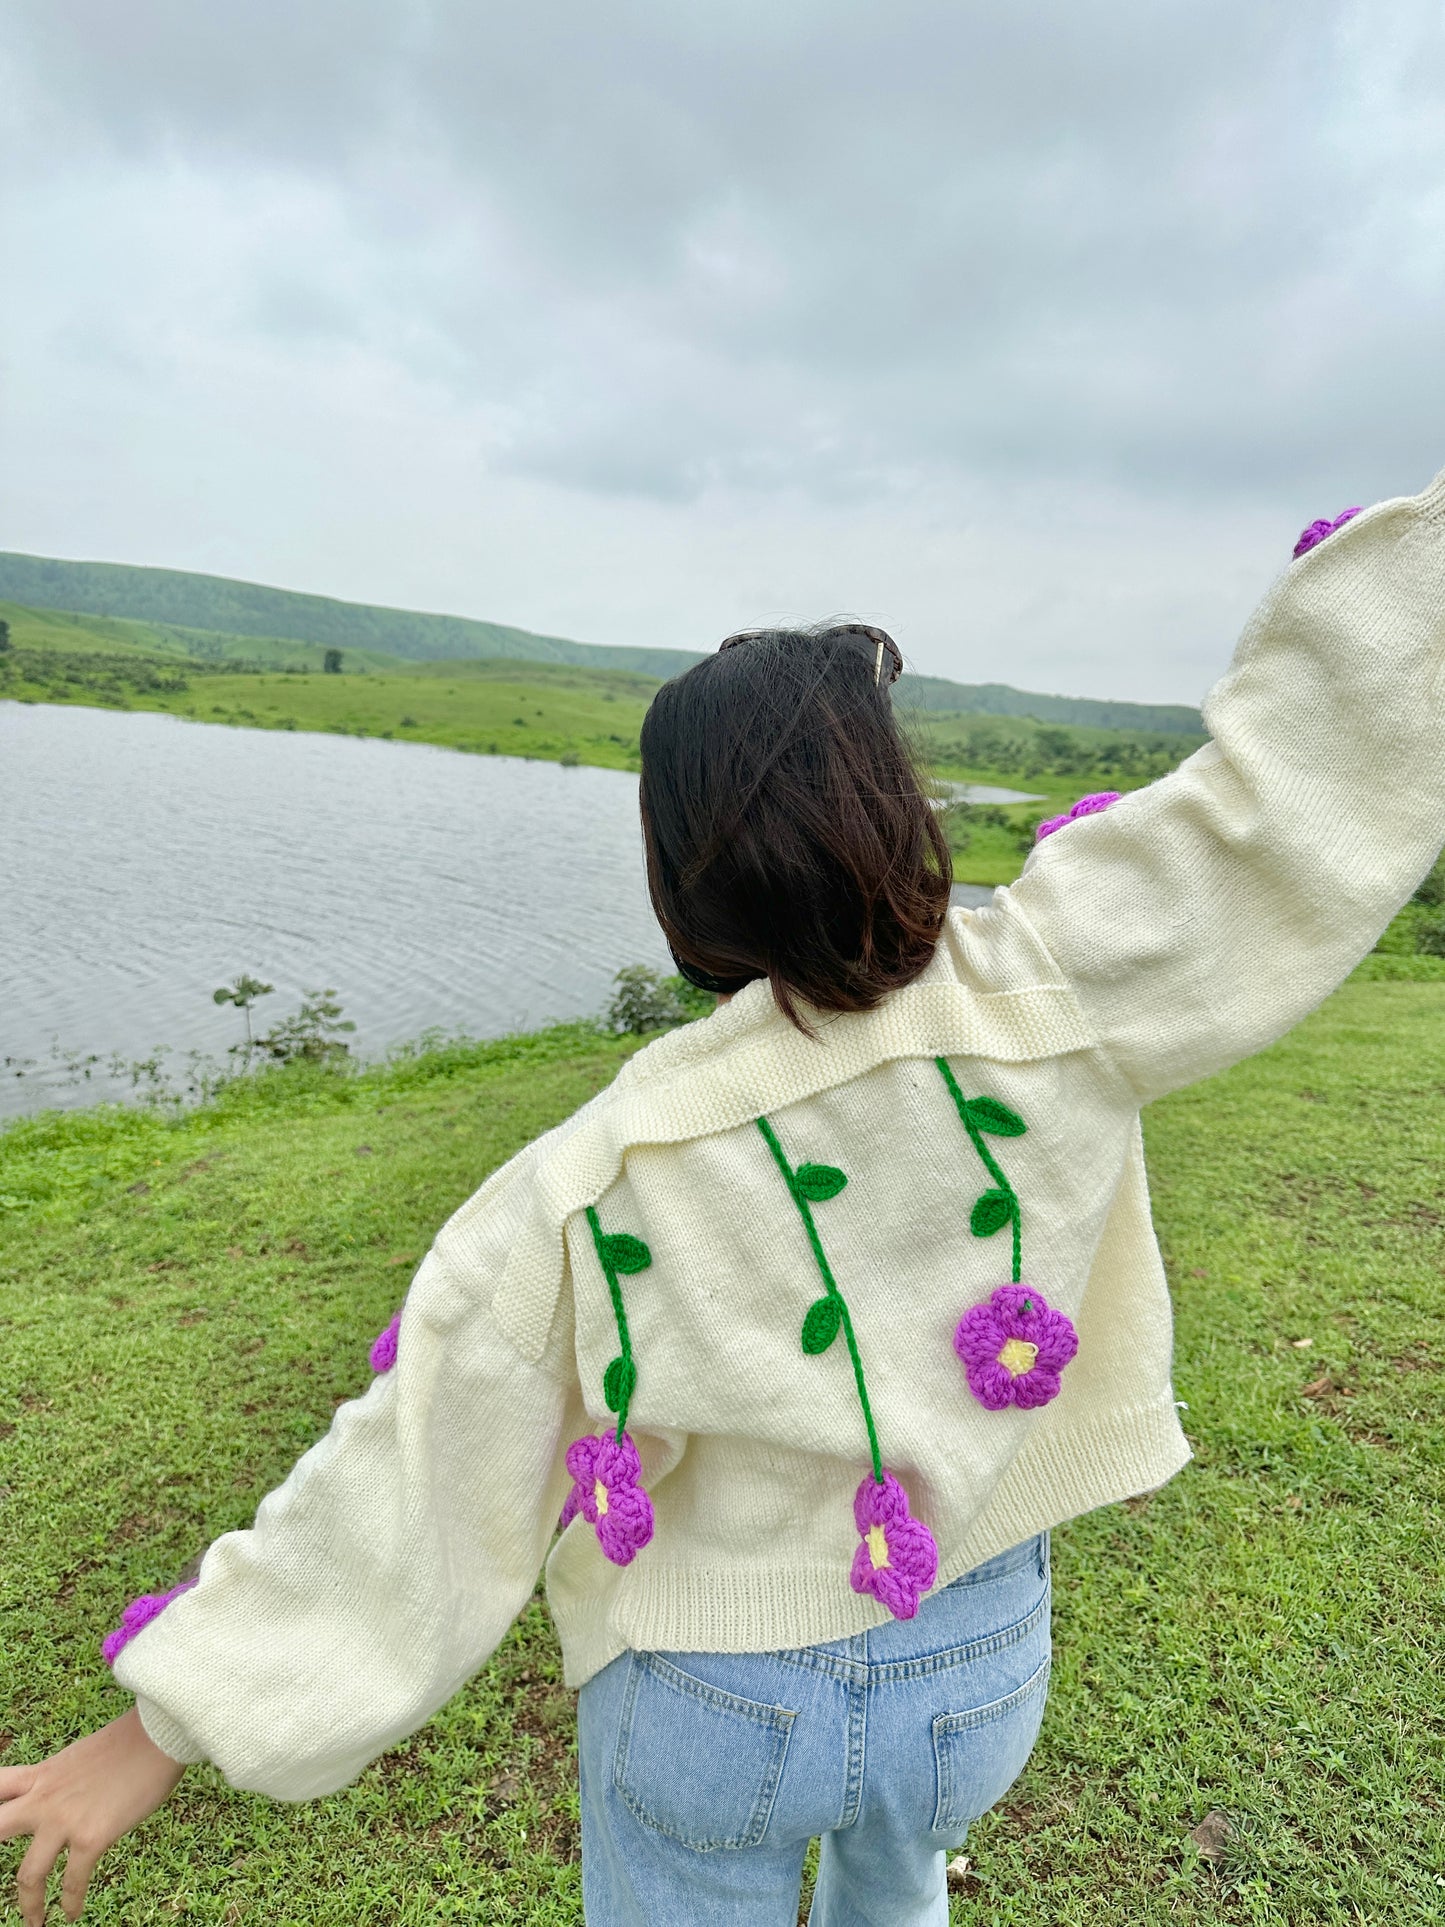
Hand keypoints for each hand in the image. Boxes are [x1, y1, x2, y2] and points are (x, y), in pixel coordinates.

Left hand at [0, 1707, 186, 1924]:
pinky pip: (72, 1882)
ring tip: (34, 1921)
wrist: (160, 1734)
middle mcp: (45, 1798)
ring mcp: (65, 1820)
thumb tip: (67, 1799)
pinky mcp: (91, 1837)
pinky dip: (71, 1903)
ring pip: (28, 1875)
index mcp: (43, 1774)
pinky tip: (72, 1913)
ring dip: (29, 1904)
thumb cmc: (131, 1740)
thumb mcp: (81, 1756)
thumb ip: (63, 1782)